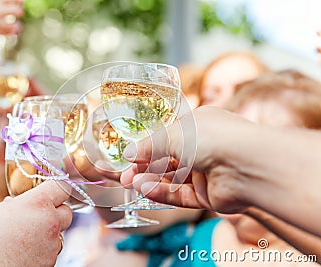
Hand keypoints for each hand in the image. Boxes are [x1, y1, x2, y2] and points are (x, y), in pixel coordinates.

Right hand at [0, 180, 72, 265]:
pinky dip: (42, 250)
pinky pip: (51, 251)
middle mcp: (50, 222)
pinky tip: (24, 252)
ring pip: (59, 234)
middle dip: (55, 212)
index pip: (62, 187)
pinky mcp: (49, 263)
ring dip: (48, 233)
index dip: (56, 188)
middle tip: (37, 215)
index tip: (49, 190)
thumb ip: (11, 205)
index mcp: (37, 203)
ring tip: (25, 237)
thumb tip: (14, 204)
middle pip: (66, 211)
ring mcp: (51, 245)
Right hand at [120, 106, 252, 213]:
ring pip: (173, 179)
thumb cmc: (213, 137)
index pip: (167, 138)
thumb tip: (130, 153)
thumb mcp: (173, 134)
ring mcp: (207, 173)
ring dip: (151, 181)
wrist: (248, 164)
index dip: (147, 148)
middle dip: (145, 167)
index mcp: (199, 126)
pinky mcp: (208, 194)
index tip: (129, 156)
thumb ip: (150, 145)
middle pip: (168, 161)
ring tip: (131, 182)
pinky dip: (163, 193)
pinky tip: (145, 190)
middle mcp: (204, 149)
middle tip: (125, 174)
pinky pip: (181, 195)